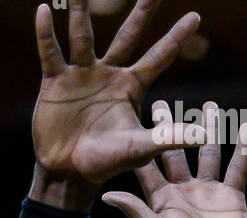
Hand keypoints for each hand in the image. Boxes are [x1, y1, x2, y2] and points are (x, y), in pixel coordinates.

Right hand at [31, 0, 204, 203]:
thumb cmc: (105, 162)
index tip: (196, 16)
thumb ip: (166, 138)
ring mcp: (81, 75)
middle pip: (127, 35)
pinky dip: (45, 34)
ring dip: (82, 11)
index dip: (175, 38)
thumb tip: (202, 135)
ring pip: (83, 36)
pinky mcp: (55, 82)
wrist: (68, 172)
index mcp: (131, 87)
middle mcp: (108, 74)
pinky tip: (43, 11)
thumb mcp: (138, 150)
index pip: (158, 57)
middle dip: (141, 12)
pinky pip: (51, 53)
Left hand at [102, 101, 246, 217]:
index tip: (131, 120)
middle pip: (176, 153)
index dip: (140, 145)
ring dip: (209, 131)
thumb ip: (135, 211)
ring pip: (208, 153)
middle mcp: (184, 193)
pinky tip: (245, 125)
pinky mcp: (232, 196)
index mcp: (162, 201)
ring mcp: (209, 193)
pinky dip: (243, 147)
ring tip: (211, 106)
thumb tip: (106, 195)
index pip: (148, 166)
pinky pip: (238, 166)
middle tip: (163, 103)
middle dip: (171, 129)